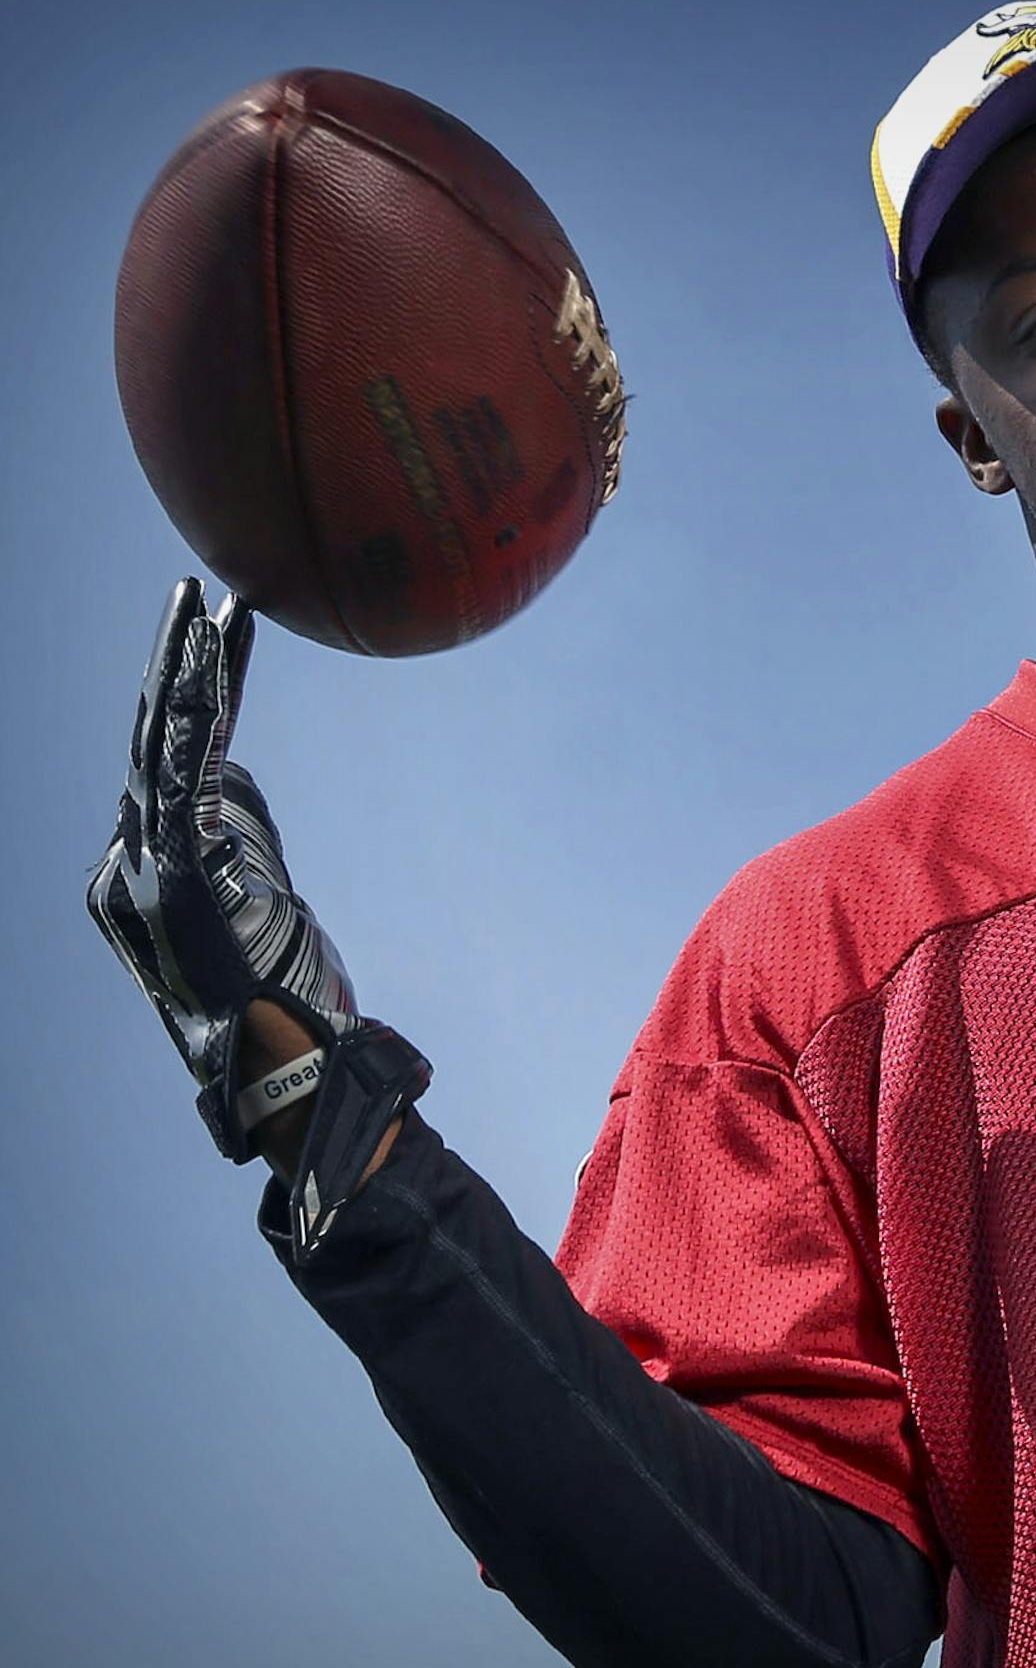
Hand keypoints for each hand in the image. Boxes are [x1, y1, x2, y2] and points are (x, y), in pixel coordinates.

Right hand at [87, 577, 359, 1157]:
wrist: (273, 1071)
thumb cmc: (278, 1006)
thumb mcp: (259, 911)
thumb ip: (237, 852)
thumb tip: (235, 797)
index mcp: (140, 871)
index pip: (170, 765)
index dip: (196, 701)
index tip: (223, 642)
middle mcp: (124, 863)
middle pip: (150, 743)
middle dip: (172, 666)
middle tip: (194, 596)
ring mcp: (137, 868)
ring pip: (158, 747)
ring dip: (184, 672)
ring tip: (204, 608)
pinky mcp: (166, 873)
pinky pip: (179, 777)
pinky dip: (196, 717)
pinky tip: (210, 663)